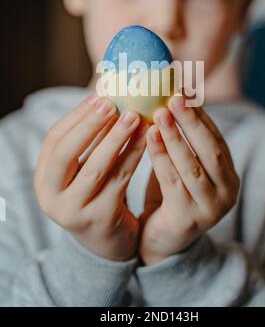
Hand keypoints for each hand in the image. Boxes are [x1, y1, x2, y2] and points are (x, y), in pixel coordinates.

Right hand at [34, 93, 149, 261]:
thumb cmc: (96, 195)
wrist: (108, 242)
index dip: (76, 117)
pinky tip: (147, 138)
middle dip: (89, 125)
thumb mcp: (81, 172)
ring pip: (96, 167)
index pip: (53, 141)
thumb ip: (87, 142)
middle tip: (112, 102)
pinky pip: (120, 180)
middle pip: (66, 154)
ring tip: (134, 115)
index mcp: (43, 180)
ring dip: (116, 137)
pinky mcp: (101, 218)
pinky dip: (133, 155)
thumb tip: (107, 97)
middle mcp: (51, 196)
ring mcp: (74, 210)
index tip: (98, 96)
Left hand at [138, 94, 239, 264]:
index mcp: (228, 175)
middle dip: (191, 121)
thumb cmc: (170, 196)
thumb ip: (181, 141)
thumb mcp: (181, 166)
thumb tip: (168, 97)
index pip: (216, 139)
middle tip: (175, 96)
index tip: (184, 90)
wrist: (161, 241)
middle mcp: (227, 192)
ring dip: (175, 136)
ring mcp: (211, 208)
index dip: (201, 114)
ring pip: (192, 165)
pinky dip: (160, 156)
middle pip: (210, 150)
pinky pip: (172, 182)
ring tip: (160, 112)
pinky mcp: (189, 219)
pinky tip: (148, 137)